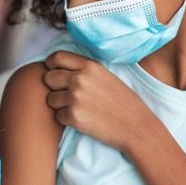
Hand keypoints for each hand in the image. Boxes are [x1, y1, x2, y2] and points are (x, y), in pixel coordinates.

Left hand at [43, 51, 159, 152]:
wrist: (137, 127)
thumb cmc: (123, 102)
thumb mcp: (106, 76)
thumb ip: (83, 70)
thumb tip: (56, 68)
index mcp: (90, 66)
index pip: (56, 58)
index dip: (50, 66)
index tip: (53, 73)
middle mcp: (80, 79)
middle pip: (48, 78)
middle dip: (54, 87)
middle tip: (68, 95)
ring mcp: (75, 98)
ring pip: (50, 99)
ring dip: (59, 105)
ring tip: (79, 109)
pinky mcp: (73, 116)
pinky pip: (57, 116)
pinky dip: (67, 120)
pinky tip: (84, 120)